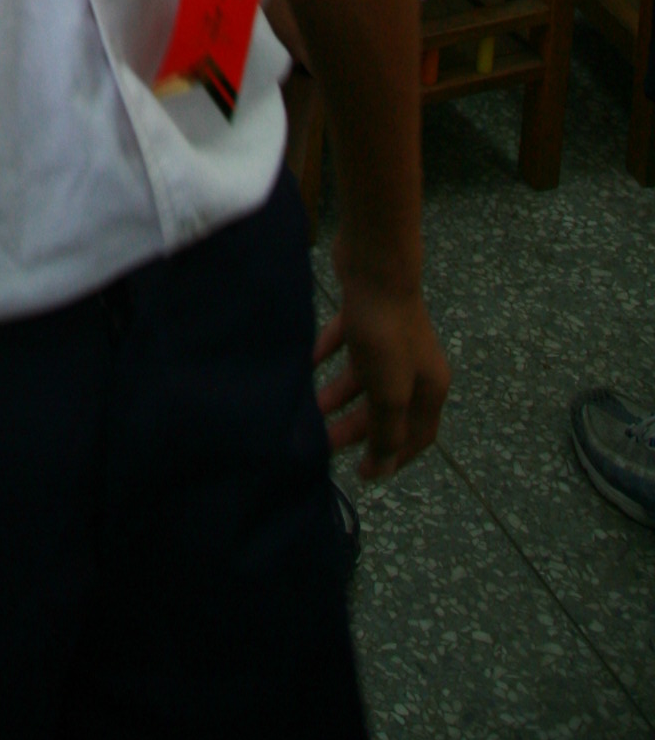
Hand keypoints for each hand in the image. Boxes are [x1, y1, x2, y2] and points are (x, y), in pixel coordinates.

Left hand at [315, 271, 448, 477]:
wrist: (375, 265)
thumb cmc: (385, 334)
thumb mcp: (389, 392)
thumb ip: (387, 430)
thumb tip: (384, 466)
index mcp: (429, 387)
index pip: (418, 435)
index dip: (393, 457)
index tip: (364, 474)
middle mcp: (415, 364)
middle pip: (387, 408)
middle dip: (358, 428)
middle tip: (325, 442)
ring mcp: (391, 339)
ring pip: (365, 378)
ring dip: (339, 394)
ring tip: (310, 407)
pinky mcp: (367, 315)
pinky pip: (347, 344)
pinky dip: (329, 354)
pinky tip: (309, 361)